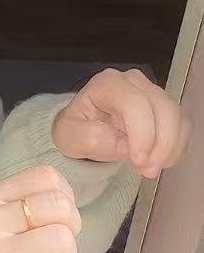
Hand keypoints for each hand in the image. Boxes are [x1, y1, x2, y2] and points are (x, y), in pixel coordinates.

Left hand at [52, 68, 191, 178]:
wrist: (84, 129)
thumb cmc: (76, 129)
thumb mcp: (69, 136)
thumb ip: (92, 138)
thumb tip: (125, 145)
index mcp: (108, 84)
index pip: (135, 103)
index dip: (142, 134)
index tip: (139, 161)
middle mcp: (135, 82)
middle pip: (163, 109)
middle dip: (160, 145)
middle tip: (147, 171)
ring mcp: (154, 93)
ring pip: (178, 117)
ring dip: (170, 148)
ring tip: (151, 169)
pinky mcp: (166, 108)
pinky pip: (183, 127)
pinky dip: (176, 148)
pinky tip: (160, 162)